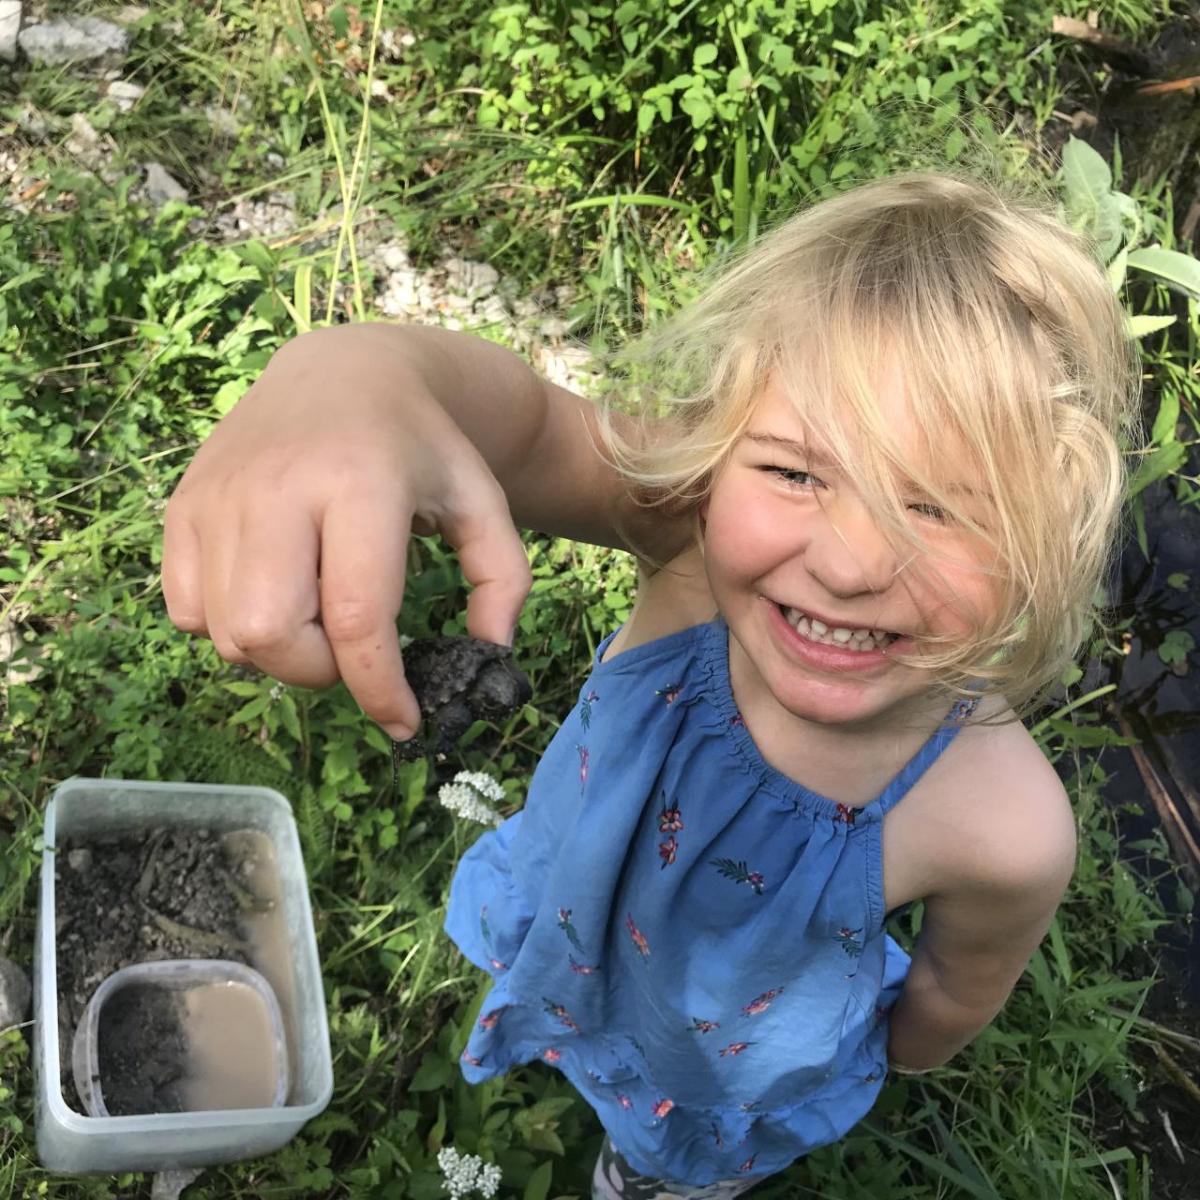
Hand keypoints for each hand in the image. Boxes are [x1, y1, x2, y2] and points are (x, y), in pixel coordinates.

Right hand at [161, 328, 531, 738]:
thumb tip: (491, 656)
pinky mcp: (184, 504)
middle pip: (273, 633)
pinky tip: (273, 596)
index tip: (405, 722)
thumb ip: (503, 579)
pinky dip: (229, 628)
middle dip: (319, 672)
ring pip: (226, 632)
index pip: (357, 615)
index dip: (379, 688)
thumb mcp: (482, 500)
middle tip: (352, 651)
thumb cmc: (420, 447)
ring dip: (277, 655)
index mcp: (361, 482)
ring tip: (316, 621)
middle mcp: (278, 486)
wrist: (344, 374)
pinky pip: (187, 609)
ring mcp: (220, 495)